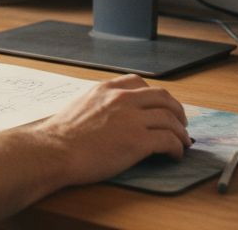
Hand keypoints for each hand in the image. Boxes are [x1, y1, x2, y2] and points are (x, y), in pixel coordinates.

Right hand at [0, 74, 190, 227]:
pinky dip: (177, 147)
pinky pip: (168, 140)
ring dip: (181, 131)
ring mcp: (132, 119)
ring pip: (170, 118)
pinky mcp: (138, 141)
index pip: (140, 83)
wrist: (55, 150)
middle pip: (163, 97)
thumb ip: (99, 105)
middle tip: (180, 123)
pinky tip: (176, 155)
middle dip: (176, 110)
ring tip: (183, 142)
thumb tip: (109, 117)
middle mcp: (122, 98)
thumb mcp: (80, 106)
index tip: (160, 106)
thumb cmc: (60, 135)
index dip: (155, 95)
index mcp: (107, 89)